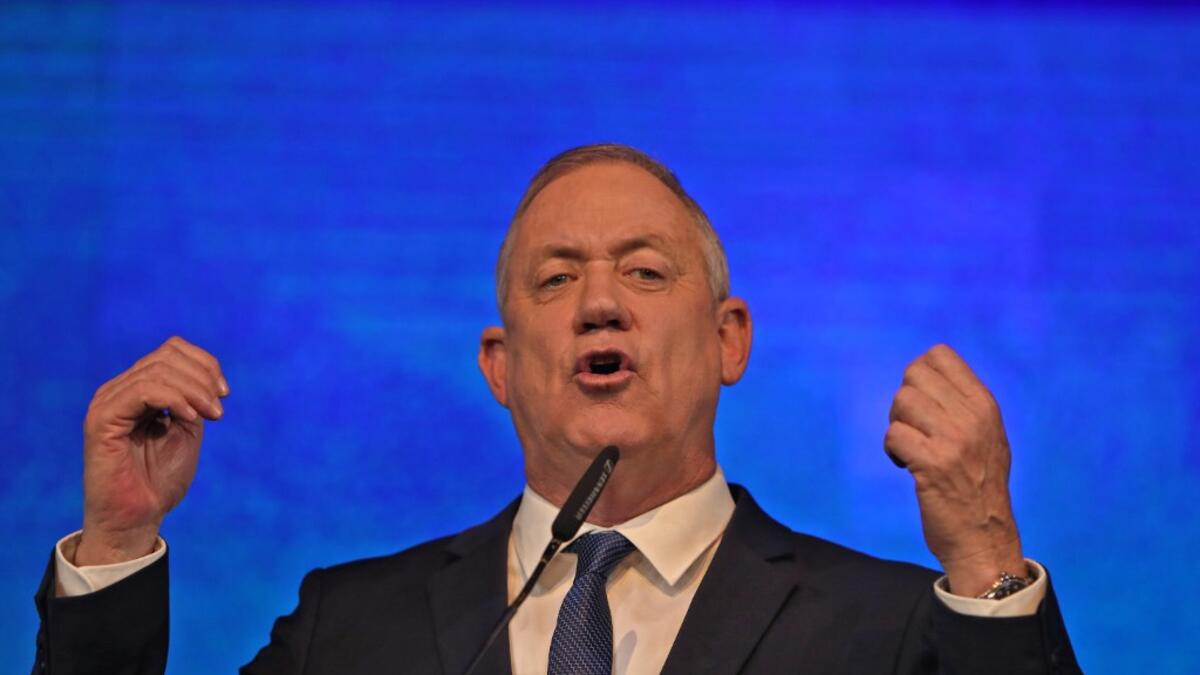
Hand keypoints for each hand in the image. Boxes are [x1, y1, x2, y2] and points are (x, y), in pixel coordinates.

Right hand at [75, 336, 227, 565]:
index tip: (225, 394)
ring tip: (210, 416)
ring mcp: (108, 402)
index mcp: (139, 390)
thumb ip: (193, 401)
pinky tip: (190, 418)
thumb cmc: (160, 480)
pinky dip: (174, 399)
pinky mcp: (102, 419)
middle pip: (166, 355)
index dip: (205, 364)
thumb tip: (204, 379)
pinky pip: (142, 390)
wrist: (138, 518)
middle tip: (218, 409)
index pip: (171, 350)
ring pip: (157, 370)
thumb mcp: (187, 431)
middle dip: (203, 378)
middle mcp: (120, 390)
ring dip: (194, 390)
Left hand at [884, 344, 1025, 596]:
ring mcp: (954, 440)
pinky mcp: (932, 464)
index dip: (919, 376)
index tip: (924, 405)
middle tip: (915, 430)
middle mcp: (973, 417)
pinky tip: (907, 466)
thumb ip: (963, 404)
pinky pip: (893, 435)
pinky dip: (892, 451)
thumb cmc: (979, 487)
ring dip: (897, 426)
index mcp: (985, 404)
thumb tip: (925, 370)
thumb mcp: (987, 436)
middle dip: (904, 402)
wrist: (985, 538)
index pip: (940, 355)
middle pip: (913, 375)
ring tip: (912, 449)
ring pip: (901, 401)